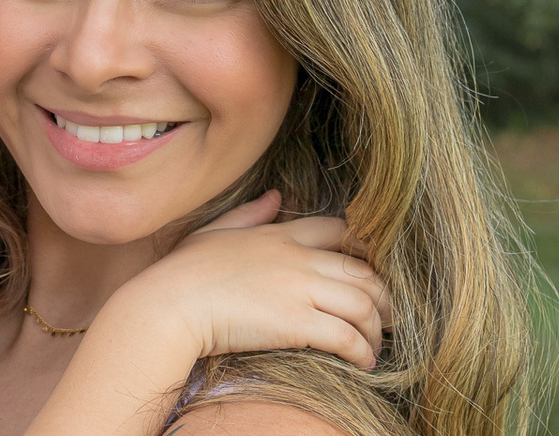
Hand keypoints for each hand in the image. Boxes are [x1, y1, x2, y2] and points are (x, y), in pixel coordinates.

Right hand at [117, 190, 389, 369]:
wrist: (170, 304)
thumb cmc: (184, 271)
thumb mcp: (216, 230)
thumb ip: (250, 213)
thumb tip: (276, 196)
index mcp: (279, 234)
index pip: (340, 230)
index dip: (364, 250)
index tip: (370, 272)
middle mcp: (298, 258)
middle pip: (363, 271)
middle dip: (384, 296)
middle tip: (387, 317)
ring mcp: (299, 289)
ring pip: (364, 304)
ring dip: (376, 328)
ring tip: (374, 345)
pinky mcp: (297, 323)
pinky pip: (347, 336)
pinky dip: (363, 351)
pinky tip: (363, 362)